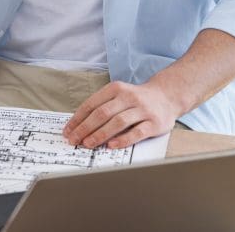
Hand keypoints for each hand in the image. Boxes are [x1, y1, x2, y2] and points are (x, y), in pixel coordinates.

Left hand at [63, 80, 180, 149]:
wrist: (167, 96)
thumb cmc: (137, 99)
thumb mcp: (118, 95)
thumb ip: (102, 106)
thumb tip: (80, 125)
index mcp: (115, 89)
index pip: (91, 104)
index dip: (77, 118)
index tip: (67, 130)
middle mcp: (128, 97)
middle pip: (102, 113)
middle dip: (85, 128)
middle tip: (74, 140)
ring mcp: (142, 110)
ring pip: (117, 122)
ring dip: (100, 134)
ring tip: (88, 144)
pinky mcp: (154, 123)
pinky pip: (136, 133)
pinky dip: (122, 140)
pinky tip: (111, 145)